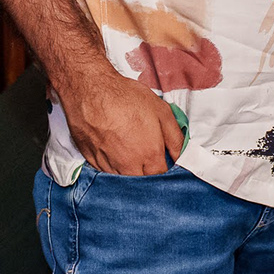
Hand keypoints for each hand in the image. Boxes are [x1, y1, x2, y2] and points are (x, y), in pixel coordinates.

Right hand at [61, 70, 184, 175]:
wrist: (90, 92)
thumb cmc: (126, 98)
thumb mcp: (162, 112)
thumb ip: (175, 138)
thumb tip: (183, 156)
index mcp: (149, 154)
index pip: (161, 176)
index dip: (164, 169)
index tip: (164, 161)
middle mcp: (128, 165)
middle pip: (142, 182)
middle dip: (148, 174)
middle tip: (148, 158)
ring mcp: (107, 165)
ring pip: (123, 180)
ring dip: (130, 173)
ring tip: (131, 154)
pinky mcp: (91, 160)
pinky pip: (105, 173)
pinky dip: (113, 169)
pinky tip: (115, 154)